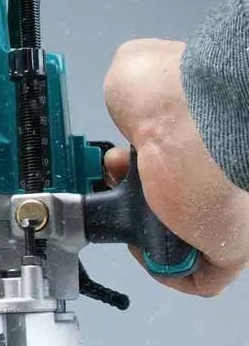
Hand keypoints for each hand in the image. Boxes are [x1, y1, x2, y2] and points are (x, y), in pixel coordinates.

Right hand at [103, 38, 248, 295]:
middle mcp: (222, 177)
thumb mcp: (136, 68)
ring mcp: (227, 215)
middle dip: (140, 198)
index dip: (144, 167)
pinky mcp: (228, 250)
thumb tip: (133, 103)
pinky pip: (201, 278)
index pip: (182, 166)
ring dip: (148, 234)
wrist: (191, 121)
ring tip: (122, 213)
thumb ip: (135, 91)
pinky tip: (142, 247)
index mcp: (210, 139)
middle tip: (116, 185)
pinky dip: (167, 270)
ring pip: (190, 239)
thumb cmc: (174, 92)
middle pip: (183, 204)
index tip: (120, 161)